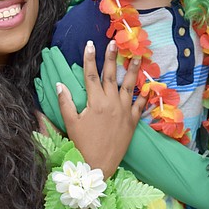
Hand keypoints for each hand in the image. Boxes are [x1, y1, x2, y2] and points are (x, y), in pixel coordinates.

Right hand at [57, 40, 146, 176]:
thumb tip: (59, 84)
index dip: (90, 59)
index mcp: (95, 102)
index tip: (90, 44)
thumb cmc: (81, 144)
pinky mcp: (133, 122)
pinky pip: (140, 105)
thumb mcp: (70, 123)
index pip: (91, 75)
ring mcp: (124, 111)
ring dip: (133, 70)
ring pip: (129, 86)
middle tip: (113, 43)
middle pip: (111, 75)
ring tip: (137, 56)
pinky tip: (148, 86)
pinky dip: (144, 96)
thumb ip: (65, 103)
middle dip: (111, 58)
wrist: (98, 165)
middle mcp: (111, 103)